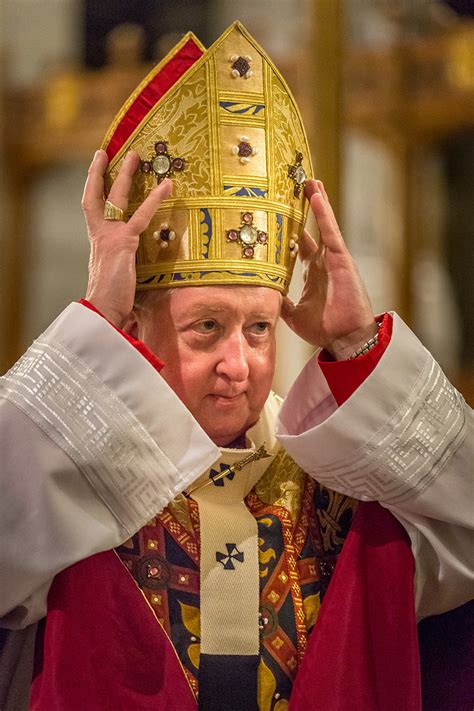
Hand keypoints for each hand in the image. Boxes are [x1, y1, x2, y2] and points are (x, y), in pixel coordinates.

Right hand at [82, 149, 171, 326]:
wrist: (102, 310)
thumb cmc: (109, 298)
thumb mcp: (114, 272)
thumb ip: (120, 259)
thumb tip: (131, 259)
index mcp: (97, 241)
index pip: (91, 207)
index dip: (92, 185)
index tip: (96, 167)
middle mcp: (100, 235)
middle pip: (99, 195)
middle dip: (103, 172)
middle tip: (110, 151)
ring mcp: (110, 236)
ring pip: (118, 198)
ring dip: (127, 174)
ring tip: (137, 155)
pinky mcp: (124, 243)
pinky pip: (142, 216)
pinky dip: (155, 199)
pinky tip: (168, 186)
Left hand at [281, 179, 377, 359]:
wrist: (345, 339)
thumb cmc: (324, 329)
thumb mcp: (292, 314)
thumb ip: (279, 301)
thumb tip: (260, 293)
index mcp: (310, 274)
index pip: (296, 246)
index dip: (285, 230)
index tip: (274, 214)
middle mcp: (321, 262)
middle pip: (308, 228)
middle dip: (300, 209)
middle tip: (291, 187)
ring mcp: (332, 258)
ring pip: (321, 223)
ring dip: (315, 201)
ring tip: (307, 180)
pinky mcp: (342, 259)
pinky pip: (330, 231)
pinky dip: (323, 213)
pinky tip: (315, 196)